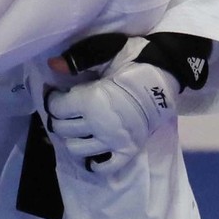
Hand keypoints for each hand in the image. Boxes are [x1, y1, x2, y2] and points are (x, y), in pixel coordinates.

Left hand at [44, 39, 177, 172]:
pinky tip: (91, 150)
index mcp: (91, 100)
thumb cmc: (133, 60)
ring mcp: (114, 140)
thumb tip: (52, 65)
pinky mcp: (128, 150)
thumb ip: (78, 60)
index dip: (53, 100)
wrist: (166, 74)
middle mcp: (99, 124)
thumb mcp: (104, 51)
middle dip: (59, 118)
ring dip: (72, 138)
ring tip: (77, 127)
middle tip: (64, 110)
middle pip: (63, 129)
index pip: (57, 109)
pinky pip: (105, 167)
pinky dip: (94, 162)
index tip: (56, 94)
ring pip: (77, 149)